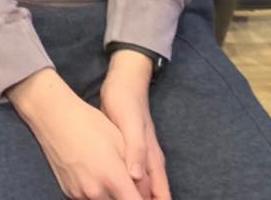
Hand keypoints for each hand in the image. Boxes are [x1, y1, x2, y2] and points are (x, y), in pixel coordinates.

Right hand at [8, 68, 140, 199]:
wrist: (52, 116)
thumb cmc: (88, 122)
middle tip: (128, 182)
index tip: (145, 194)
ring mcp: (80, 194)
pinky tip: (93, 173)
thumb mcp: (119, 140)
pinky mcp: (68, 192)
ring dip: (112, 196)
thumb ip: (137, 171)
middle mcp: (96, 192)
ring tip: (107, 173)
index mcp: (113, 178)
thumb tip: (147, 189)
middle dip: (127, 196)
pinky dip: (96, 193)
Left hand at [101, 53, 169, 199]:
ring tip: (113, 199)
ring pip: (138, 188)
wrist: (123, 82)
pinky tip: (109, 189)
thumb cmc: (127, 102)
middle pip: (150, 196)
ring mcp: (137, 157)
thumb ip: (136, 149)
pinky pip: (127, 177)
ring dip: (131, 196)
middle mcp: (148, 163)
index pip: (161, 196)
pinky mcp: (125, 152)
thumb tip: (136, 177)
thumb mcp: (130, 123)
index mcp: (153, 160)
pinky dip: (122, 186)